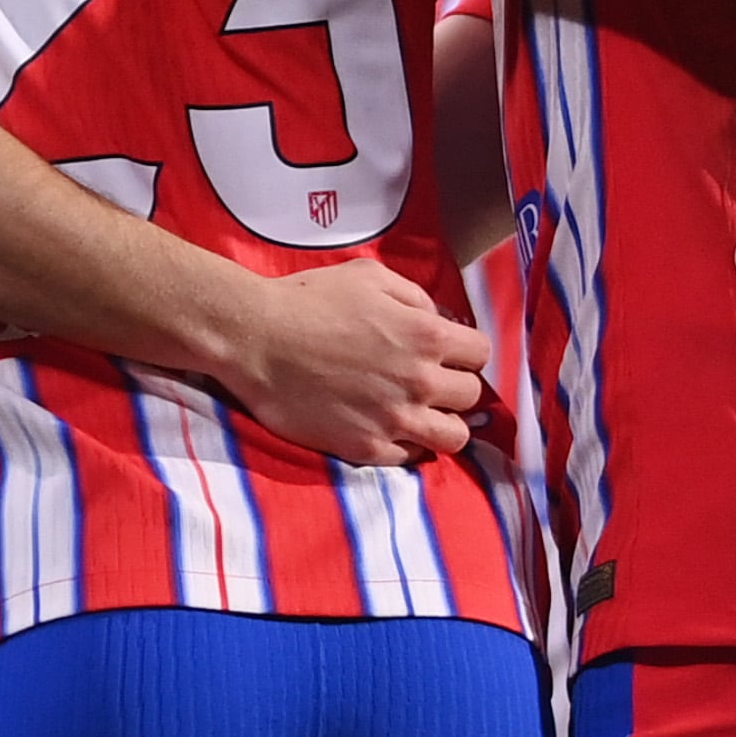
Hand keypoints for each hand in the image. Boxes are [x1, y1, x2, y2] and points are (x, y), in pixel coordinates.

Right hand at [200, 256, 488, 467]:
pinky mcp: (366, 448)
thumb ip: (416, 298)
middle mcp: (419, 382)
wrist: (255, 339)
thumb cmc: (308, 300)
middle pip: (470, 397)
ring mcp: (394, 420)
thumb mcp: (369, 278)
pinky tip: (389, 429)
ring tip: (420, 415)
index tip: (445, 354)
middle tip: (428, 382)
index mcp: (426, 336)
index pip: (480, 354)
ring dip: (442, 424)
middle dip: (454, 387)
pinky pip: (411, 459)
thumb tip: (439, 321)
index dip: (464, 352)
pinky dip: (407, 446)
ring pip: (453, 438)